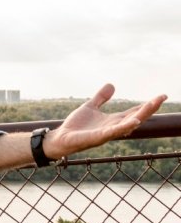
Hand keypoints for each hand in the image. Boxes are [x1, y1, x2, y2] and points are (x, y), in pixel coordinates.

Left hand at [46, 83, 167, 158]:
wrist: (62, 137)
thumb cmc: (76, 125)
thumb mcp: (90, 107)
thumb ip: (101, 98)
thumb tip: (112, 85)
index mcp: (113, 120)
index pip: (134, 112)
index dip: (147, 105)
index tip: (161, 96)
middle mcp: (114, 127)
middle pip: (136, 117)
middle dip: (149, 108)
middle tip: (162, 98)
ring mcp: (107, 133)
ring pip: (129, 124)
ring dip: (142, 115)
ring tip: (153, 104)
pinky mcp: (98, 137)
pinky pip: (114, 132)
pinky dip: (124, 127)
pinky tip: (134, 121)